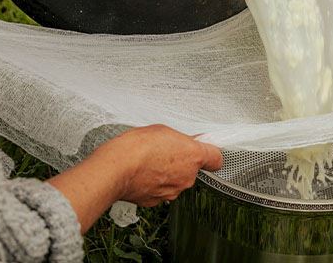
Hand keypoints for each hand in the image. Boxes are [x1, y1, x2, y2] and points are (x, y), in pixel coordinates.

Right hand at [104, 125, 222, 205]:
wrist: (115, 169)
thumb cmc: (137, 146)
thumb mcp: (164, 131)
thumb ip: (181, 140)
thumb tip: (186, 143)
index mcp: (193, 157)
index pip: (216, 159)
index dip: (210, 154)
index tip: (205, 150)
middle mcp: (187, 177)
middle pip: (192, 169)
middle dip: (182, 162)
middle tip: (165, 151)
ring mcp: (173, 191)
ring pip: (176, 181)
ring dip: (168, 173)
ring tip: (150, 162)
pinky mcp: (157, 201)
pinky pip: (161, 190)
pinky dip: (154, 184)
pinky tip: (143, 174)